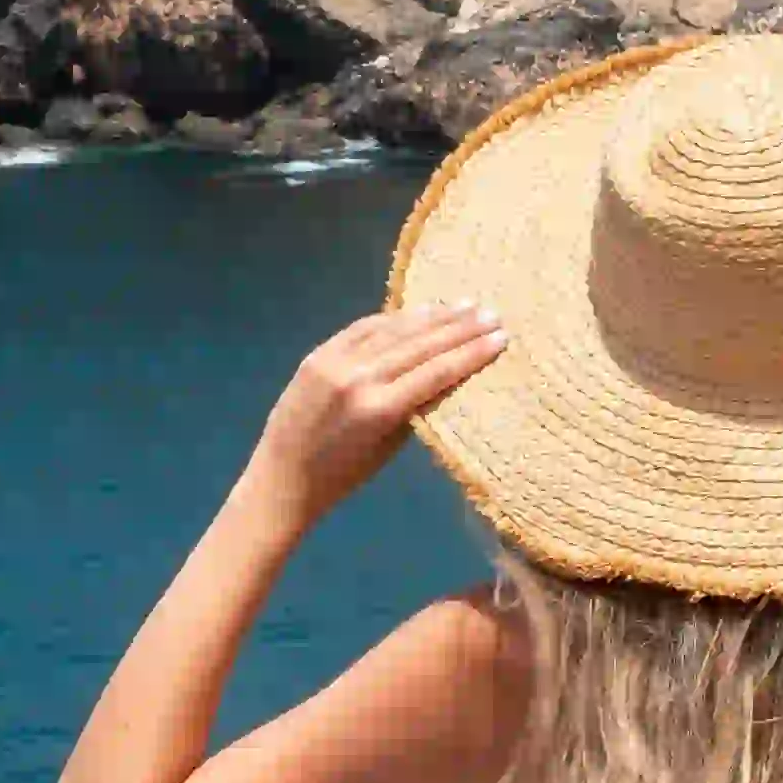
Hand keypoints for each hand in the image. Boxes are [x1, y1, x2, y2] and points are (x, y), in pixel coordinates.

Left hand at [250, 304, 507, 516]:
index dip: (471, 353)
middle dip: (459, 328)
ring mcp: (335, 361)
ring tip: (463, 305)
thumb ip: (416, 407)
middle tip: (491, 314)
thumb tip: (446, 374)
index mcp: (379, 409)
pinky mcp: (318, 354)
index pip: (437, 372)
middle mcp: (359, 378)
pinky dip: (393, 319)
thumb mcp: (389, 447)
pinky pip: (363, 328)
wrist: (282, 476)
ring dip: (431, 316)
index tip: (500, 338)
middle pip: (420, 344)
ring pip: (393, 330)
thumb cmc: (343, 476)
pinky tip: (417, 312)